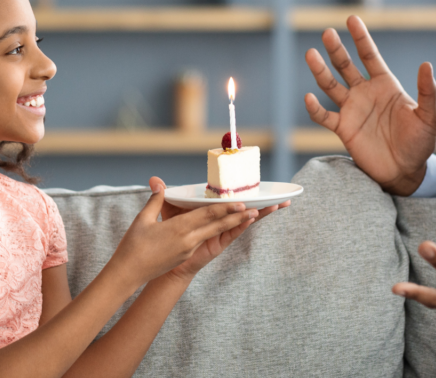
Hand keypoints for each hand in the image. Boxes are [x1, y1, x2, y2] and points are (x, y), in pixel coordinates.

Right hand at [108, 177, 257, 287]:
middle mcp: (188, 240)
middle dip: (237, 216)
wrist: (129, 274)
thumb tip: (158, 183)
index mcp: (178, 229)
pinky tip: (226, 228)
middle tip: (255, 208)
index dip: (225, 208)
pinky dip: (219, 232)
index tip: (241, 203)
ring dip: (233, 224)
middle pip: (216, 225)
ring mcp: (188, 249)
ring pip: (214, 232)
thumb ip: (155, 200)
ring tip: (251, 217)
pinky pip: (205, 240)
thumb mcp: (142, 220)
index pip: (206, 215)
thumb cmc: (133, 246)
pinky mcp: (186, 255)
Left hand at [160, 179, 291, 280]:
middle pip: (244, 209)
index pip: (231, 200)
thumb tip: (154, 179)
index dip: (246, 192)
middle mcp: (220, 221)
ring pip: (244, 220)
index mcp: (211, 211)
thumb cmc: (165, 233)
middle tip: (282, 197)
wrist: (161, 257)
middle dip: (263, 203)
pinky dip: (243, 224)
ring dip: (259, 213)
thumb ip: (163, 194)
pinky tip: (253, 217)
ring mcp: (220, 232)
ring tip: (276, 205)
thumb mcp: (165, 210)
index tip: (261, 183)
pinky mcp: (218, 243)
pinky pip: (233, 232)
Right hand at [305, 16, 435, 194]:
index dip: (361, 38)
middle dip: (337, 49)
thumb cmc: (420, 143)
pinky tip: (308, 98)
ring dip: (320, 71)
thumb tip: (427, 64)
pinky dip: (314, 108)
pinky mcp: (343, 129)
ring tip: (310, 54)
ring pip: (330, 86)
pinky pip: (324, 116)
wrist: (405, 172)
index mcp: (385, 85)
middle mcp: (365, 93)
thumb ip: (427, 92)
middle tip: (327, 32)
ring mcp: (352, 110)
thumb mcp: (430, 117)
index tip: (352, 19)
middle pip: (346, 66)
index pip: (370, 56)